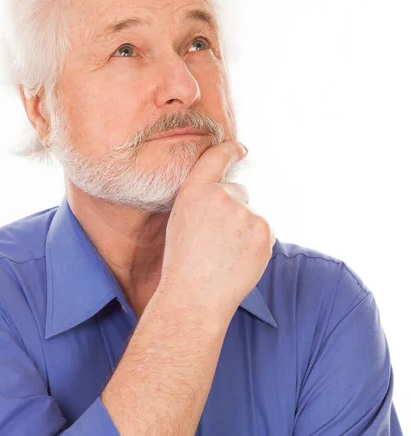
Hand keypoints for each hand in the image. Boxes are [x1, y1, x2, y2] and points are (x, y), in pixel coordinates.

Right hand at [158, 141, 273, 324]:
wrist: (195, 297)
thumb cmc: (184, 264)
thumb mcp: (181, 220)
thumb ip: (203, 200)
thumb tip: (231, 194)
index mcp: (193, 191)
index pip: (215, 158)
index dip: (229, 149)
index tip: (240, 148)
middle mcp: (219, 196)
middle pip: (238, 192)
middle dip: (234, 211)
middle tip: (217, 241)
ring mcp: (243, 213)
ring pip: (252, 215)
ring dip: (245, 230)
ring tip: (225, 255)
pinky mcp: (262, 230)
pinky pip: (264, 232)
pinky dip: (257, 244)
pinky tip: (239, 260)